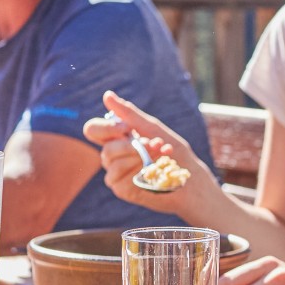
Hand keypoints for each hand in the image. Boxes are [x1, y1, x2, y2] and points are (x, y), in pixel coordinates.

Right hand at [83, 90, 202, 208]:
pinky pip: (119, 178)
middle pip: (106, 149)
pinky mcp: (122, 189)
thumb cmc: (174, 151)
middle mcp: (113, 156)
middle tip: (153, 143)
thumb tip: (107, 95)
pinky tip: (153, 170)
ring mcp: (116, 174)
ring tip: (160, 154)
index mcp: (118, 138)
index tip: (125, 128)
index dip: (105, 127)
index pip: (93, 130)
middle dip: (132, 146)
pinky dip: (138, 171)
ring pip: (112, 163)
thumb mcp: (152, 128)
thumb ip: (129, 114)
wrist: (191, 178)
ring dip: (139, 157)